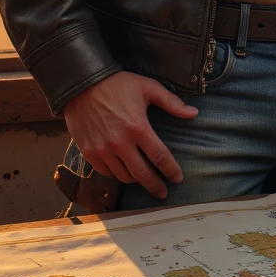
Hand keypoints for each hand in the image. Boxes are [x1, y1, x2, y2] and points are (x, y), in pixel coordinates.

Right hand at [64, 71, 197, 199]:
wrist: (81, 83)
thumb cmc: (117, 84)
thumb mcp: (147, 87)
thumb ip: (171, 102)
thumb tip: (194, 113)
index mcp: (138, 127)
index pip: (160, 156)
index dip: (171, 170)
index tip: (178, 179)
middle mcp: (120, 143)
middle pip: (142, 174)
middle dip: (156, 186)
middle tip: (163, 192)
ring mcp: (103, 149)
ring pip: (124, 176)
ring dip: (136, 180)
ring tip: (143, 179)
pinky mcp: (89, 152)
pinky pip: (106, 172)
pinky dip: (116, 174)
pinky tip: (123, 171)